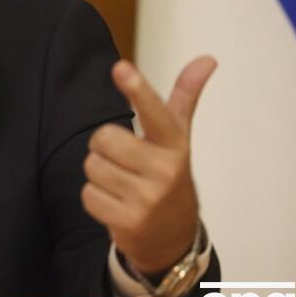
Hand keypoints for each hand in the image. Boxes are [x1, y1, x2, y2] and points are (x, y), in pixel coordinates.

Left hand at [81, 56, 216, 273]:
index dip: (137, 89)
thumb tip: (207, 58)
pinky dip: (95, 198)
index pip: (154, 111)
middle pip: (102, 138)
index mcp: (174, 144)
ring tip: (121, 183)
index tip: (121, 67)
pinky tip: (116, 203)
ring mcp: (147, 198)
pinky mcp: (128, 221)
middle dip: (103, 147)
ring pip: (92, 166)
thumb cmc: (167, 174)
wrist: (173, 238)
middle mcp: (164, 170)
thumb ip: (185, 97)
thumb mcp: (178, 137)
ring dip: (99, 174)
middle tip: (122, 159)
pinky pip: (88, 195)